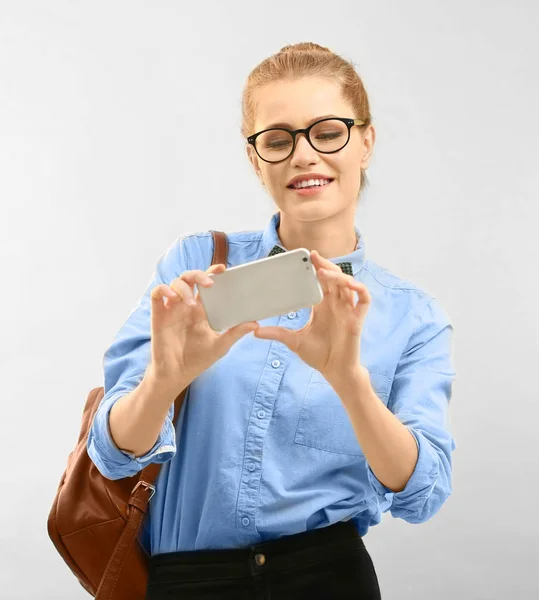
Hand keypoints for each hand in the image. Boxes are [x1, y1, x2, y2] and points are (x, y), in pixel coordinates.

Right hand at [148, 264, 258, 388]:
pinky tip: (172, 297)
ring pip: (175, 283)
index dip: (212, 273)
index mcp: (202, 309)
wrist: (177, 374)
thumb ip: (236, 333)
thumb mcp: (220, 345)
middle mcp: (186, 305)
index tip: (222, 269)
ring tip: (192, 304)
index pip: (206, 284)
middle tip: (209, 283)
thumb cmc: (198, 359)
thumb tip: (255, 323)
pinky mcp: (158, 315)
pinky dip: (163, 289)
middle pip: (189, 278)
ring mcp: (172, 309)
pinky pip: (156, 293)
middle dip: (199, 274)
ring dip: (184, 288)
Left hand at [253, 250, 370, 378]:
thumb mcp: (293, 341)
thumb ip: (276, 333)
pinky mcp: (357, 319)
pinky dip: (359, 288)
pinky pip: (364, 299)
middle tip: (313, 256)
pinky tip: (348, 284)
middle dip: (325, 265)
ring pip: (348, 284)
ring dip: (337, 275)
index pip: (321, 281)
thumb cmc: (318, 356)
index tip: (305, 258)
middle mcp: (336, 305)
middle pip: (334, 277)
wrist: (334, 372)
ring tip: (323, 272)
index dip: (317, 268)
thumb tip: (254, 331)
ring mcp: (348, 310)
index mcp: (323, 306)